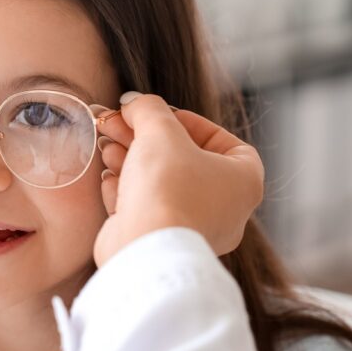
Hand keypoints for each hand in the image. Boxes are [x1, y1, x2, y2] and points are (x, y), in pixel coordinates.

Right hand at [93, 92, 263, 265]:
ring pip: (162, 183)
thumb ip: (149, 110)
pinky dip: (127, 189)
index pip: (221, 139)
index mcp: (244, 180)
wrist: (145, 248)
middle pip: (183, 159)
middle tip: (118, 121)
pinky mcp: (163, 243)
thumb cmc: (167, 188)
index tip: (156, 114)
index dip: (186, 121)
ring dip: (132, 159)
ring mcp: (193, 228)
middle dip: (145, 137)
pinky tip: (109, 174)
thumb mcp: (160, 132)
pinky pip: (148, 208)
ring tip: (107, 143)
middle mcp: (226, 208)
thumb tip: (134, 102)